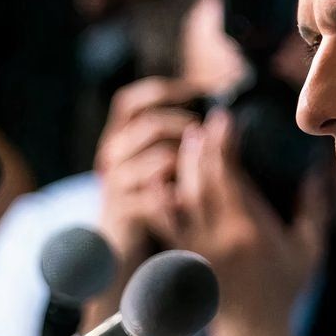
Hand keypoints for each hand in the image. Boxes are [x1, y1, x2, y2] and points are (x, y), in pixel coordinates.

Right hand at [92, 77, 202, 276]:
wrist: (118, 246)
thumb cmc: (148, 201)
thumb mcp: (160, 167)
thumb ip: (180, 141)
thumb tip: (223, 116)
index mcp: (119, 138)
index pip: (132, 101)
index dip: (164, 91)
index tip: (200, 90)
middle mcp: (112, 155)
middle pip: (150, 125)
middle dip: (186, 128)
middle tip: (209, 138)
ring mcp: (115, 181)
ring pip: (160, 157)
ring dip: (190, 161)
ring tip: (207, 168)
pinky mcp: (123, 207)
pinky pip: (158, 193)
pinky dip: (182, 192)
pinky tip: (195, 195)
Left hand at [146, 108, 330, 335]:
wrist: (252, 329)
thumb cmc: (283, 290)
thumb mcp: (308, 249)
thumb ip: (312, 209)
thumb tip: (317, 171)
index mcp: (249, 231)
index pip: (230, 178)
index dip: (224, 145)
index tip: (225, 121)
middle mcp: (219, 237)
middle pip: (201, 182)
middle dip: (200, 148)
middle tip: (203, 124)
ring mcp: (197, 247)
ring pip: (181, 198)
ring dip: (181, 166)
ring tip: (186, 141)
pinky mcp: (184, 256)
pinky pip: (165, 224)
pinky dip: (159, 200)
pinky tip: (159, 179)